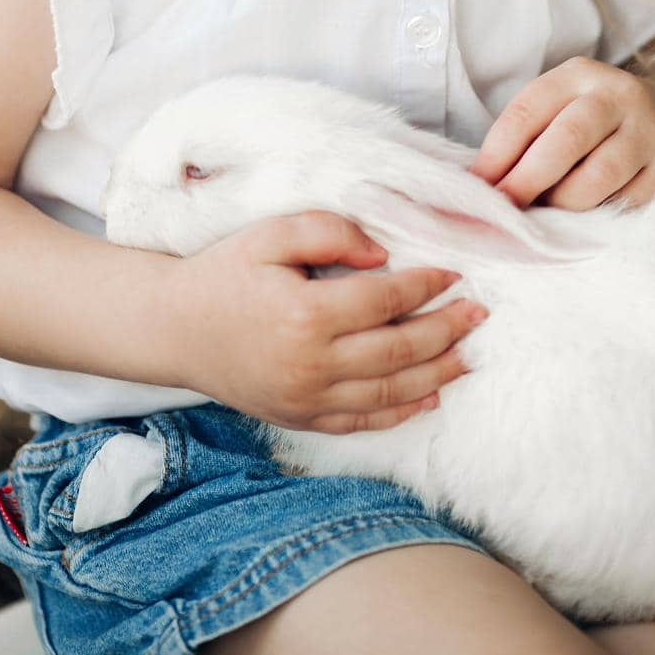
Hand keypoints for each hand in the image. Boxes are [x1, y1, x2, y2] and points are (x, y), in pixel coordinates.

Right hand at [177, 210, 487, 433]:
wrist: (174, 328)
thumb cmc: (223, 273)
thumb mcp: (270, 234)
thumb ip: (328, 232)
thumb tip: (381, 252)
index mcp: (306, 314)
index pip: (385, 299)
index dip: (425, 285)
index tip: (454, 273)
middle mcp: (311, 364)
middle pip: (398, 349)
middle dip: (446, 331)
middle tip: (479, 315)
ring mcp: (307, 399)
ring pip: (390, 393)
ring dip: (436, 374)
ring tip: (468, 356)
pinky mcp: (301, 418)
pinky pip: (362, 423)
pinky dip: (401, 412)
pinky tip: (429, 397)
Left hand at [467, 58, 654, 211]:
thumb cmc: (600, 125)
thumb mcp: (565, 110)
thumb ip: (529, 138)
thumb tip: (483, 186)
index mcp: (580, 75)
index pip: (528, 110)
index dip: (496, 154)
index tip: (475, 188)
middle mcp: (619, 95)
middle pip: (565, 141)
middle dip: (525, 182)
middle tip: (503, 213)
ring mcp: (651, 132)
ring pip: (595, 180)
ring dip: (562, 207)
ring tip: (546, 217)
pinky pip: (625, 206)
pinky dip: (596, 220)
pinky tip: (583, 224)